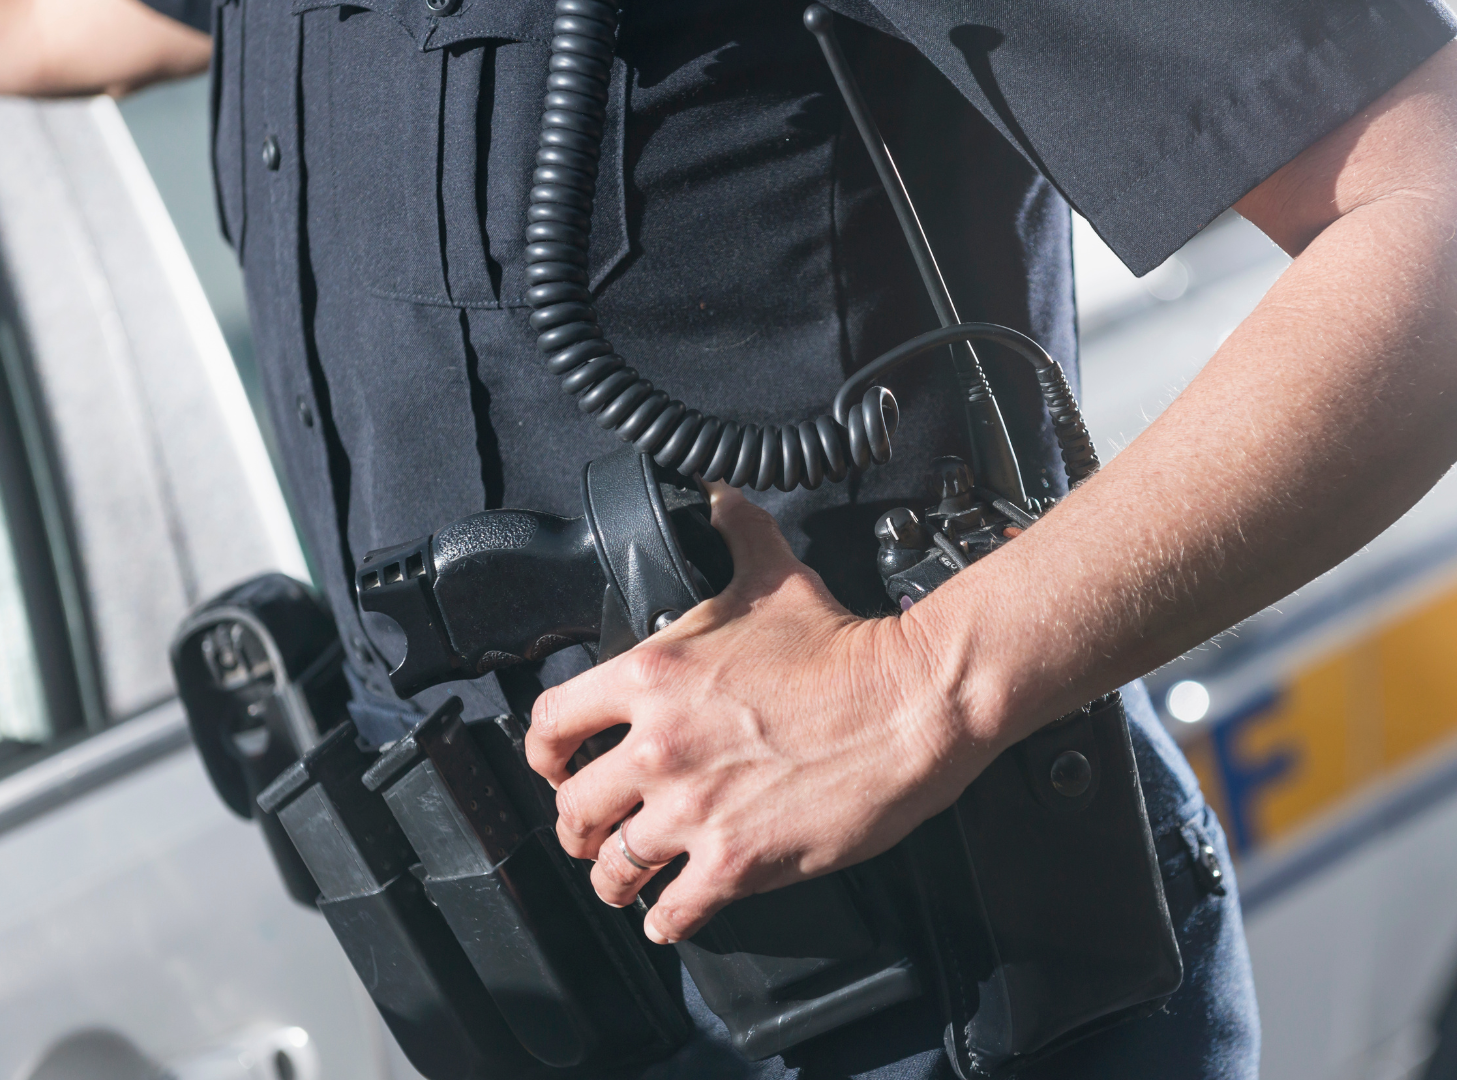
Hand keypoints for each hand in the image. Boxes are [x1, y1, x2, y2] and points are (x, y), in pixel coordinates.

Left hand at [525, 485, 997, 943]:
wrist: (912, 703)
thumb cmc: (849, 646)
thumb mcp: (775, 576)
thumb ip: (734, 534)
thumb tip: (718, 498)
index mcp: (652, 678)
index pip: (550, 723)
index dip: (544, 752)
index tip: (555, 765)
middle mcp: (658, 748)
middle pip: (572, 808)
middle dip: (579, 826)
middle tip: (595, 832)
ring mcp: (694, 811)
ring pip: (613, 867)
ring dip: (615, 879)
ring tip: (627, 881)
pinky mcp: (736, 862)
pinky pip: (672, 912)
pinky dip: (667, 919)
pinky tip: (672, 913)